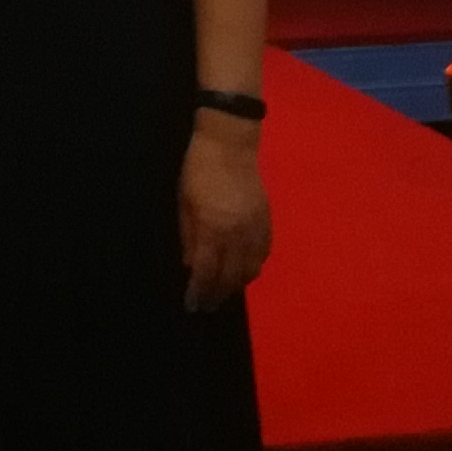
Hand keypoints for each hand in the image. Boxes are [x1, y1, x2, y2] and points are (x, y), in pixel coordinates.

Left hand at [177, 115, 271, 307]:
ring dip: (237, 284)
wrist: (230, 144)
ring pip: (251, 270)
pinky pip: (263, 254)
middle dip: (218, 295)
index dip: (199, 292)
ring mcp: (256, 229)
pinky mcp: (267, 221)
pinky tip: (244, 269)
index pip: (206, 272)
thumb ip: (188, 236)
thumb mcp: (184, 202)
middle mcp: (237, 234)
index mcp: (213, 229)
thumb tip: (191, 266)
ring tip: (224, 290)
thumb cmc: (198, 170)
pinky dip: (253, 267)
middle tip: (208, 305)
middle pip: (231, 277)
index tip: (193, 305)